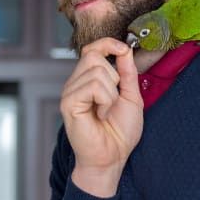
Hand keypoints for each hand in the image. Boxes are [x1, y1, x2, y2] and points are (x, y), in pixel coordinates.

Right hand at [60, 38, 143, 197]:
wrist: (112, 156)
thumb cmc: (120, 131)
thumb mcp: (131, 96)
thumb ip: (127, 73)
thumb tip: (125, 49)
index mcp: (89, 80)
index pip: (91, 49)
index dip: (107, 43)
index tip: (123, 49)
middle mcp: (76, 83)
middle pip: (93, 55)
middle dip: (114, 76)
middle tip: (113, 100)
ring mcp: (70, 92)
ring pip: (96, 70)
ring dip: (111, 92)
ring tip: (106, 110)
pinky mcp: (68, 103)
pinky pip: (92, 85)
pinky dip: (104, 99)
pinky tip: (100, 114)